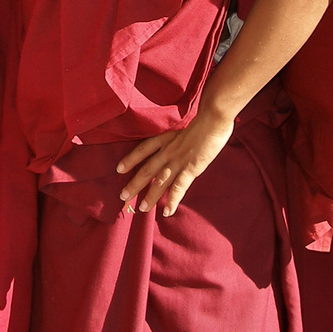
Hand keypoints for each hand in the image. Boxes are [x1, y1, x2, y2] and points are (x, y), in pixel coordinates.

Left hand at [116, 109, 235, 216]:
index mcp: (165, 139)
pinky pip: (178, 187)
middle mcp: (167, 151)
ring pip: (160, 181)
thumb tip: (176, 147)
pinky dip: (172, 200)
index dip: (130, 159)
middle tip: (122, 196)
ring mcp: (178, 160)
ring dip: (150, 196)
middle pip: (147, 170)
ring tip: (142, 209)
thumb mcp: (183, 128)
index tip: (119, 169)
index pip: (143, 149)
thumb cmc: (203, 121)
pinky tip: (166, 212)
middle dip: (134, 184)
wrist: (213, 119)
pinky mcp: (190, 168)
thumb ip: (177, 140)